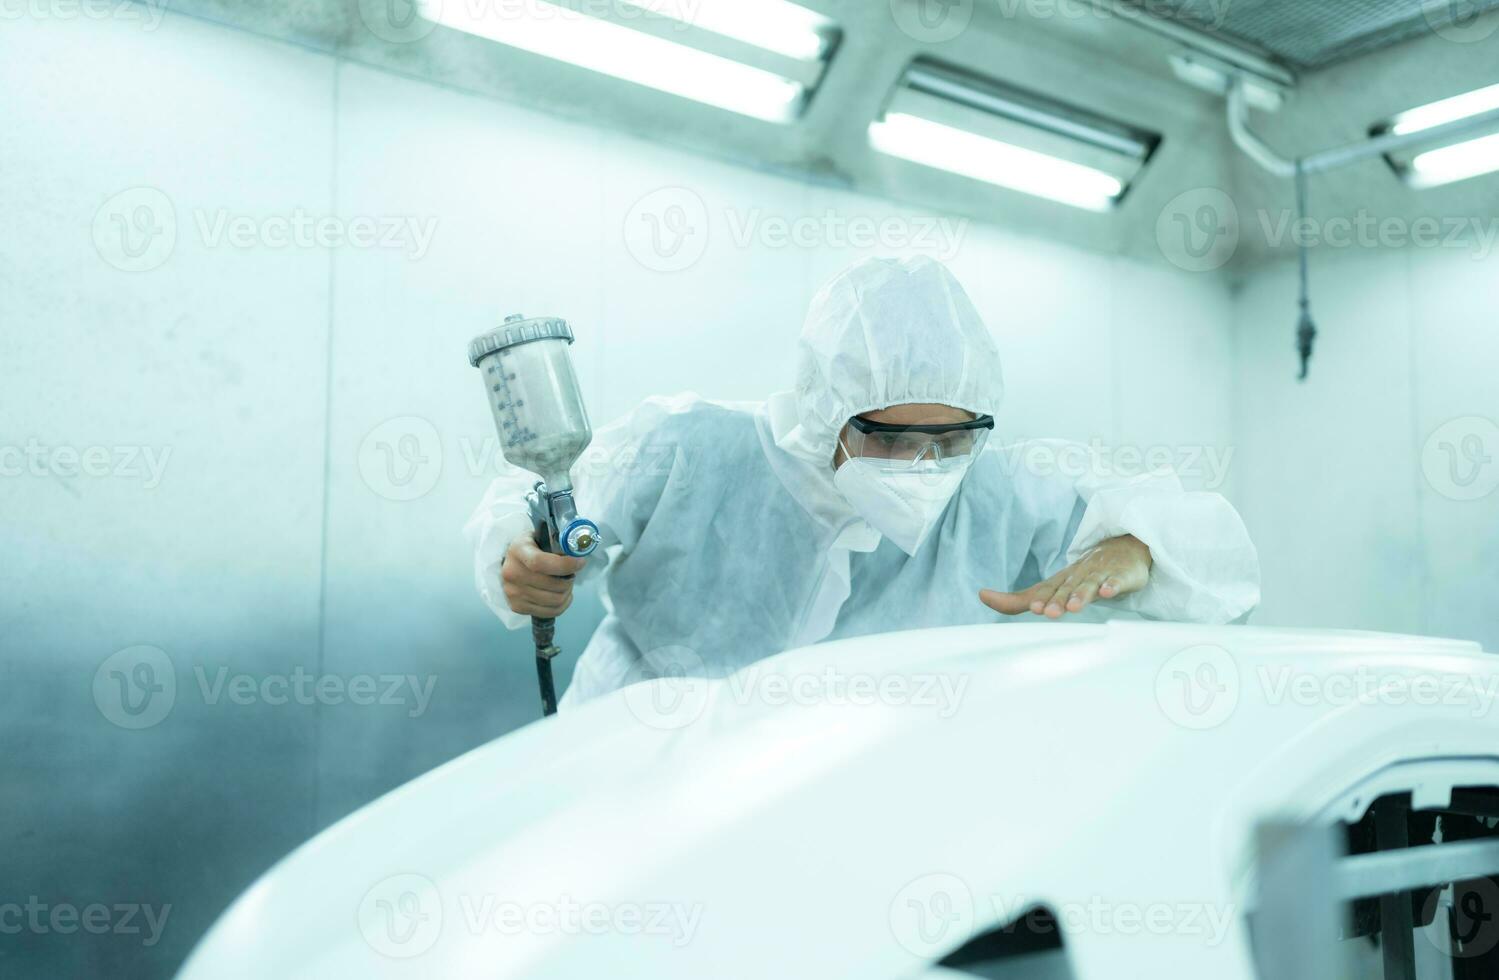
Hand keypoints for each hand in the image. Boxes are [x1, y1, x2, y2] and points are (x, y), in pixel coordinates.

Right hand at [500, 531, 585, 616]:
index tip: (579, 562)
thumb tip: (578, 552)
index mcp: (518, 550)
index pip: (540, 563)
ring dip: (567, 592)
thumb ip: (559, 543)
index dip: (564, 565)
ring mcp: (513, 592)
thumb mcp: (541, 537)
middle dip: (569, 579)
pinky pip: (550, 612)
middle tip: (572, 573)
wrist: (512, 563)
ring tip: (565, 583)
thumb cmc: (532, 549)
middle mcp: (512, 573)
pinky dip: (562, 604)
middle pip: (551, 585)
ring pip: (555, 600)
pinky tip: (561, 594)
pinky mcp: (517, 607)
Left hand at [979, 534, 1151, 618]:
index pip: (1047, 590)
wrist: (1122, 549)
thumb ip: (1018, 598)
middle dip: (1057, 600)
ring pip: (1089, 585)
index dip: (1040, 599)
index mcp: (1059, 580)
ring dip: (1081, 595)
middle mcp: (1077, 576)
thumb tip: (981, 596)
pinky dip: (1113, 586)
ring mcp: (1100, 575)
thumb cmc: (1081, 575)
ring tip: (1074, 606)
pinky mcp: (1121, 576)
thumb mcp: (1050, 587)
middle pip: (1066, 589)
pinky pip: (1117, 580)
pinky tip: (1108, 592)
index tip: (1032, 608)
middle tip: (1049, 612)